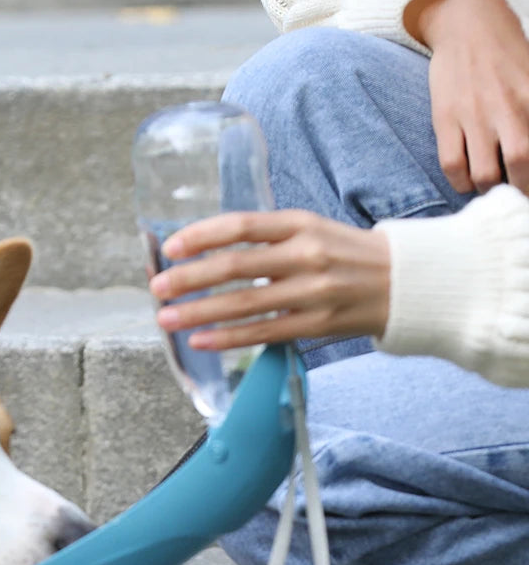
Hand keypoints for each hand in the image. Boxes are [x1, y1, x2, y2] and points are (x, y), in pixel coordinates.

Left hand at [152, 210, 390, 350]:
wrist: (407, 282)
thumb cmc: (346, 254)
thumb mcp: (311, 229)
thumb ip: (265, 238)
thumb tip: (206, 250)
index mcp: (300, 223)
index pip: (241, 226)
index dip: (201, 236)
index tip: (169, 248)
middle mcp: (306, 254)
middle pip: (235, 266)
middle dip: (189, 278)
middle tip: (157, 287)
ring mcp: (312, 292)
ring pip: (243, 304)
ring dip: (198, 312)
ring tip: (166, 318)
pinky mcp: (317, 324)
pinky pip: (263, 333)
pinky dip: (227, 338)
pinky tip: (199, 340)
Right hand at [405, 0, 528, 195]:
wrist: (468, 24)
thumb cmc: (507, 53)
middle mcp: (508, 107)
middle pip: (520, 164)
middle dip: (520, 189)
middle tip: (517, 193)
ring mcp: (474, 115)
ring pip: (484, 172)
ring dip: (488, 188)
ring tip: (490, 187)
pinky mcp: (446, 119)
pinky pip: (452, 164)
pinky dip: (460, 182)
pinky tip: (466, 182)